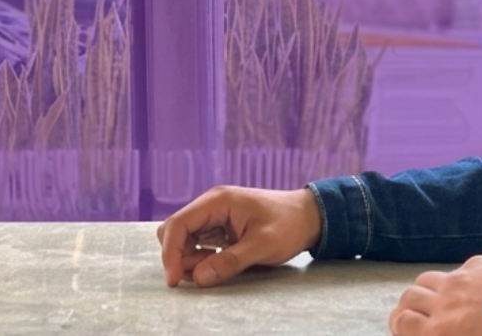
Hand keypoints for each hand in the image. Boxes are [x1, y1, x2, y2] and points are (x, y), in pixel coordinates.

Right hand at [156, 185, 322, 287]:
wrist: (310, 217)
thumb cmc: (289, 225)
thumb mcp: (262, 246)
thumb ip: (230, 261)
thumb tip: (198, 278)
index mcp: (217, 201)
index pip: (178, 224)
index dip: (171, 253)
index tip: (174, 279)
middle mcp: (211, 206)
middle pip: (175, 230)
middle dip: (178, 256)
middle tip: (198, 277)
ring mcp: (215, 216)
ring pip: (185, 239)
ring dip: (190, 259)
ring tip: (214, 272)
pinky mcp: (220, 228)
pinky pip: (199, 244)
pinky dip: (201, 258)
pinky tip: (216, 267)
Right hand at [387, 255, 481, 335]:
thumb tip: (438, 331)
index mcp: (438, 332)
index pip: (402, 321)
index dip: (398, 324)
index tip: (402, 328)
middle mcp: (443, 302)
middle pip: (409, 296)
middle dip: (408, 306)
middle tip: (414, 315)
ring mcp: (462, 280)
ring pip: (429, 278)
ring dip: (428, 289)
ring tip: (437, 298)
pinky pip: (463, 268)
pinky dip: (462, 277)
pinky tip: (474, 286)